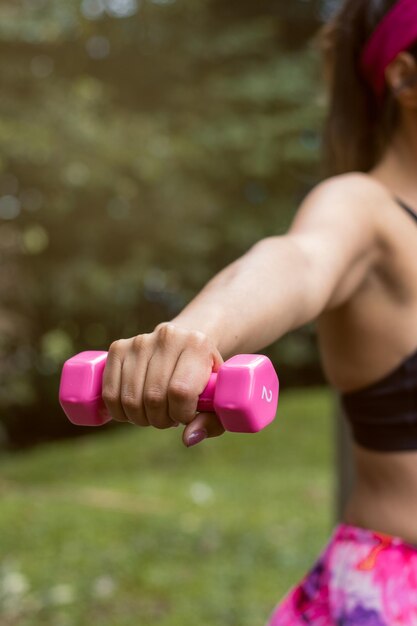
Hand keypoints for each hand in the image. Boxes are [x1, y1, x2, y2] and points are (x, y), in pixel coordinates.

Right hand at [102, 323, 224, 445]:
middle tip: (169, 418)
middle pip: (153, 397)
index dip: (180, 414)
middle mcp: (167, 337)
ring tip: (154, 412)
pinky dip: (119, 411)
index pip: (180, 391)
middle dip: (160, 420)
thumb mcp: (216, 397)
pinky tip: (133, 410)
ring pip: (130, 398)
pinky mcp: (118, 348)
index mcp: (197, 344)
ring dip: (140, 418)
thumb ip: (211, 421)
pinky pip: (110, 392)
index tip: (185, 416)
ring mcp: (140, 341)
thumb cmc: (204, 376)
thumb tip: (187, 438)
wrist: (186, 342)